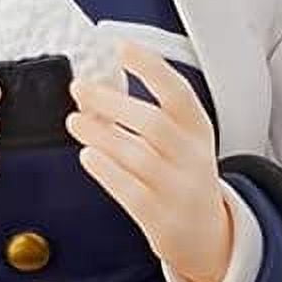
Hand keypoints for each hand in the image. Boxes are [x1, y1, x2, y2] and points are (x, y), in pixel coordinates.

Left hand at [66, 42, 233, 281]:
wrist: (206, 234)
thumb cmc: (183, 178)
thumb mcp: (183, 140)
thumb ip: (151, 114)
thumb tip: (99, 86)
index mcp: (198, 130)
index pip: (178, 91)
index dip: (149, 66)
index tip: (120, 47)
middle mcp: (193, 157)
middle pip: (154, 123)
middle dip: (113, 101)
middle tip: (80, 88)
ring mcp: (178, 189)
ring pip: (139, 157)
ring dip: (102, 134)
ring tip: (75, 121)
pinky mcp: (160, 218)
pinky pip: (130, 191)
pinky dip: (106, 171)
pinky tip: (88, 155)